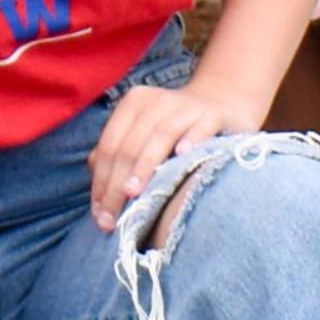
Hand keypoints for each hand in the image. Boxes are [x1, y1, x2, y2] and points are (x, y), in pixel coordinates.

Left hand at [90, 79, 265, 226]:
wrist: (221, 104)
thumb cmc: (175, 132)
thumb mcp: (142, 136)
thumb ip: (118, 157)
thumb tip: (99, 195)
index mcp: (134, 104)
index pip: (109, 146)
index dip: (101, 181)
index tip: (99, 214)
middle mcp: (158, 100)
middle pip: (130, 145)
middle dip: (117, 185)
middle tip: (112, 218)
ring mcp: (187, 105)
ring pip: (160, 135)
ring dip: (145, 166)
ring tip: (134, 193)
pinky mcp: (214, 113)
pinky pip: (201, 127)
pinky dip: (191, 139)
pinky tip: (182, 155)